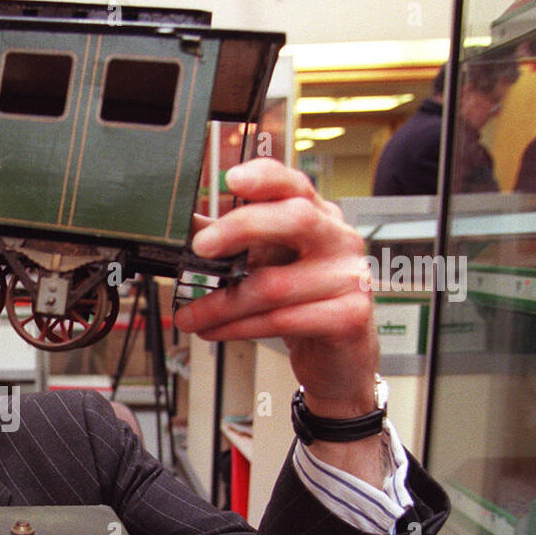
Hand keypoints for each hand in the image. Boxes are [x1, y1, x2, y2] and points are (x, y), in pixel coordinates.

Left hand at [174, 159, 377, 418]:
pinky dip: (238, 328)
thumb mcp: (268, 265)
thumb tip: (186, 227)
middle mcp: (339, 240)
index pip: (295, 185)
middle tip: (200, 246)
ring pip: (274, 284)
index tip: (231, 179)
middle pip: (294, 219)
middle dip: (241, 228)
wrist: (337, 357)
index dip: (265, 177)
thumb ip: (234, 245)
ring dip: (220, 304)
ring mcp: (349, 277)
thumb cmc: (301, 304)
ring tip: (189, 315)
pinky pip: (281, 320)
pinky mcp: (347, 317)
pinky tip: (214, 331)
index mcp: (319, 217)